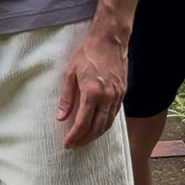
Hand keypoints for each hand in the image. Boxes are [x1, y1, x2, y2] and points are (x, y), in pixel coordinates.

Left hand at [56, 26, 126, 149]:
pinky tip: (97, 125)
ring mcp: (117, 96)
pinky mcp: (122, 93)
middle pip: (97, 128)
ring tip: (84, 139)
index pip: (83, 123)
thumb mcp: (70, 72)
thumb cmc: (88, 52)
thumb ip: (66, 97)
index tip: (67, 144)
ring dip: (95, 135)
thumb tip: (61, 116)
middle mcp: (107, 97)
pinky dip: (105, 124)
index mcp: (92, 93)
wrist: (109, 39)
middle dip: (85, 139)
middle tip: (75, 145)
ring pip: (107, 124)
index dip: (75, 136)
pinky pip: (114, 115)